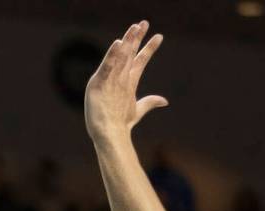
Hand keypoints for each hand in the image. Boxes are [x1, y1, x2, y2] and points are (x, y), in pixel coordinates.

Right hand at [84, 21, 166, 143]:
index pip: (140, 60)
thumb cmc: (120, 123)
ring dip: (127, 41)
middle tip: (143, 23)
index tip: (159, 36)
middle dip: (136, 38)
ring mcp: (109, 80)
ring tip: (135, 27)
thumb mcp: (137, 109)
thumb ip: (149, 102)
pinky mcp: (99, 85)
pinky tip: (118, 44)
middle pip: (129, 53)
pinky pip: (107, 67)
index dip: (149, 48)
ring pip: (120, 56)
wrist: (109, 133)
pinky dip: (112, 56)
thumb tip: (164, 100)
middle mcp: (119, 77)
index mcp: (128, 82)